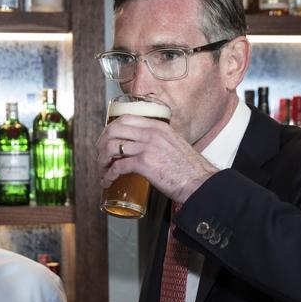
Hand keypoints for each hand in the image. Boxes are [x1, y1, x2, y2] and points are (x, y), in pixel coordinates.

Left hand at [96, 114, 218, 203]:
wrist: (200, 183)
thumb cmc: (189, 169)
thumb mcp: (173, 144)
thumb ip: (158, 141)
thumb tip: (142, 148)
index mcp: (158, 126)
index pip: (125, 118)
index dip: (110, 130)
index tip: (106, 141)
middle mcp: (151, 133)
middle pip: (113, 130)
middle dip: (101, 144)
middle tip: (100, 157)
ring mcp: (147, 147)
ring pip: (111, 147)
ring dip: (101, 161)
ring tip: (102, 171)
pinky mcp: (144, 163)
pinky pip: (117, 166)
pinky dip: (108, 175)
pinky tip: (107, 181)